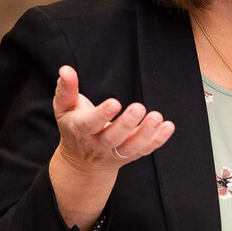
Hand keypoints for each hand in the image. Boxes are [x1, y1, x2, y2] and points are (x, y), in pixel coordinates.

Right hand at [48, 65, 173, 230]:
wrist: (82, 161)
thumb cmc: (73, 125)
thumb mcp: (64, 107)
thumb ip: (66, 88)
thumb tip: (66, 69)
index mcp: (80, 130)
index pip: (89, 124)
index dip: (102, 115)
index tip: (115, 103)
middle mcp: (98, 144)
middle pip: (113, 137)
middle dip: (126, 124)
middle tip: (139, 108)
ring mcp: (115, 152)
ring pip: (131, 147)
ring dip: (146, 134)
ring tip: (157, 117)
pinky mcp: (130, 155)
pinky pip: (145, 150)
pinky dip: (158, 140)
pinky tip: (168, 126)